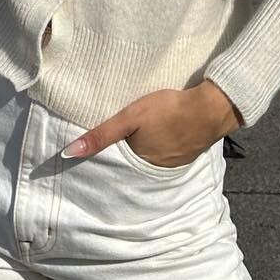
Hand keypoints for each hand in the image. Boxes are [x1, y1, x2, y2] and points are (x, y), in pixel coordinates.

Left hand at [61, 81, 239, 165]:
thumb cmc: (167, 110)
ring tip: (138, 137)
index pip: (115, 163)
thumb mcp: (130, 117)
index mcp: (138, 162)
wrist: (209, 110)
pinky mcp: (185, 154)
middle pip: (132, 162)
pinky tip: (161, 134)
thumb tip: (69, 152)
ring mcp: (172, 163)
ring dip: (144, 150)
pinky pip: (166, 154)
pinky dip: (161, 146)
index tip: (96, 154)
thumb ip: (102, 134)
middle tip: (118, 142)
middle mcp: (153, 170)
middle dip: (125, 155)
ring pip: (150, 158)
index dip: (106, 157)